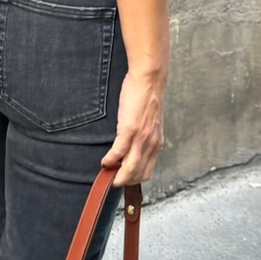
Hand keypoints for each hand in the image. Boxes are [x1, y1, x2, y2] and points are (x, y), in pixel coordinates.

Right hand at [101, 66, 165, 186]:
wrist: (149, 79)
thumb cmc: (147, 96)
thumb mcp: (151, 121)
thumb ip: (145, 135)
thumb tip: (135, 143)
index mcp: (156, 142)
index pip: (146, 171)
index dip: (133, 179)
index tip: (122, 179)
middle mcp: (151, 144)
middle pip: (138, 174)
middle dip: (124, 181)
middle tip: (111, 179)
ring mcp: (141, 138)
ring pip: (130, 169)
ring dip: (117, 176)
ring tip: (106, 174)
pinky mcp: (129, 130)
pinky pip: (118, 152)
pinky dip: (110, 160)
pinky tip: (104, 161)